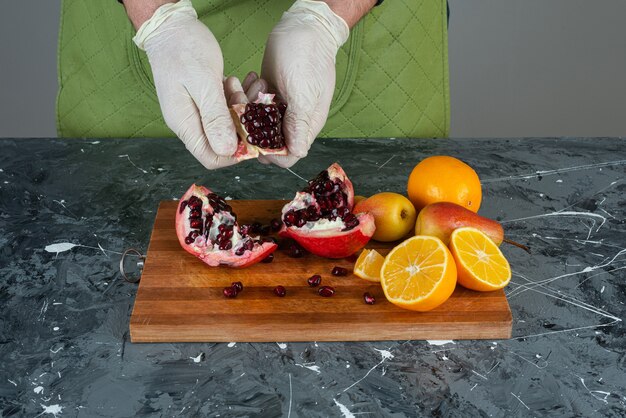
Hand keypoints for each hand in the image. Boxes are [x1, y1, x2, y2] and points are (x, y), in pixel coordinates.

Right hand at [132, 0, 237, 169]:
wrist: (171, 27)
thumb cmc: (184, 49)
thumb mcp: (204, 83)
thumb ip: (215, 117)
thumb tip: (228, 151)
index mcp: (185, 125)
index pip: (211, 158)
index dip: (235, 153)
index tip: (253, 132)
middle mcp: (190, 123)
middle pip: (223, 143)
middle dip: (244, 125)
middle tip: (252, 97)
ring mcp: (196, 113)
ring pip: (228, 124)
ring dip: (243, 107)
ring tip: (249, 84)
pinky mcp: (204, 101)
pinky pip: (226, 109)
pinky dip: (238, 97)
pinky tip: (243, 81)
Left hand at [258, 0, 349, 167]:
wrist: (303, 27)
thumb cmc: (308, 57)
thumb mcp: (304, 93)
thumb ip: (299, 123)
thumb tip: (299, 153)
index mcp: (307, 125)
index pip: (288, 155)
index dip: (270, 154)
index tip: (253, 140)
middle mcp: (293, 120)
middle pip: (269, 143)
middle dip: (252, 131)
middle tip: (242, 108)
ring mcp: (280, 108)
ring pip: (257, 125)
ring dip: (245, 110)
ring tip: (243, 88)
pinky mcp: (268, 95)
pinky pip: (253, 107)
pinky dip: (246, 97)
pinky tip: (247, 80)